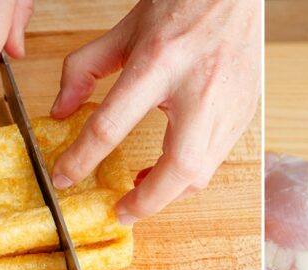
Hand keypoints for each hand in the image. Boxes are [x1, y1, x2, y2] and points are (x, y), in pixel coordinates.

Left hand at [48, 0, 260, 224]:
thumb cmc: (182, 2)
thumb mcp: (124, 29)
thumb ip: (84, 69)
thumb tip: (61, 111)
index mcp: (159, 62)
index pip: (111, 125)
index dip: (81, 159)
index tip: (64, 177)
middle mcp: (198, 87)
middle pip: (179, 167)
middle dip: (148, 201)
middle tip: (120, 211)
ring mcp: (229, 102)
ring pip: (203, 171)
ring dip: (170, 190)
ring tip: (142, 188)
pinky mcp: (246, 109)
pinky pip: (218, 156)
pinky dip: (192, 171)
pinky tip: (173, 164)